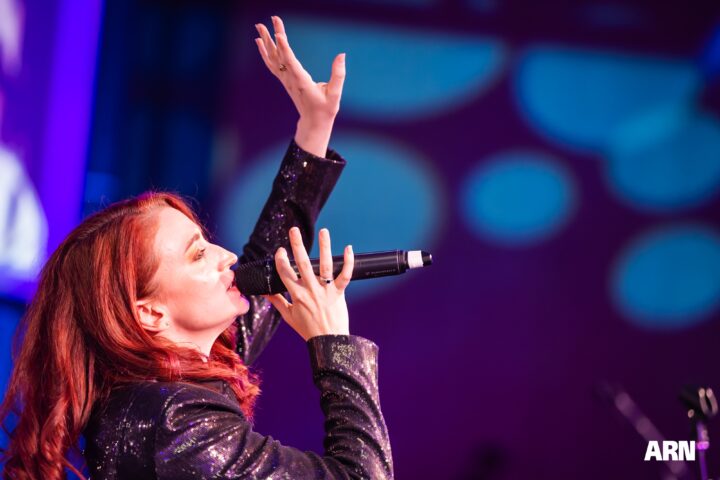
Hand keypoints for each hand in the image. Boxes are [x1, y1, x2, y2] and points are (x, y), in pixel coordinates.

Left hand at [254, 16, 345, 156]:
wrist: (314, 121)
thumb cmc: (326, 108)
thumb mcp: (335, 93)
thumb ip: (339, 74)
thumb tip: (341, 55)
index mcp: (302, 82)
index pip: (290, 62)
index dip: (284, 48)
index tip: (278, 34)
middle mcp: (290, 79)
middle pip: (279, 55)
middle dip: (273, 37)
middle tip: (267, 21)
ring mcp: (286, 80)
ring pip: (273, 58)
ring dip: (266, 41)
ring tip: (259, 26)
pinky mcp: (285, 80)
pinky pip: (272, 64)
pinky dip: (265, 52)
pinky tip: (260, 41)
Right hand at [263, 227, 353, 341]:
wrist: (329, 342)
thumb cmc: (308, 330)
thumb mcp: (289, 316)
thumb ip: (277, 301)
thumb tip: (266, 292)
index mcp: (296, 295)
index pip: (285, 272)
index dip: (281, 259)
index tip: (280, 250)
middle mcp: (310, 290)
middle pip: (302, 264)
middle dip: (297, 245)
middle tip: (294, 230)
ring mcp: (326, 291)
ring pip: (325, 265)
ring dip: (324, 247)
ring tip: (324, 231)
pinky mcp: (339, 293)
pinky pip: (345, 275)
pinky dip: (348, 262)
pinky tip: (348, 248)